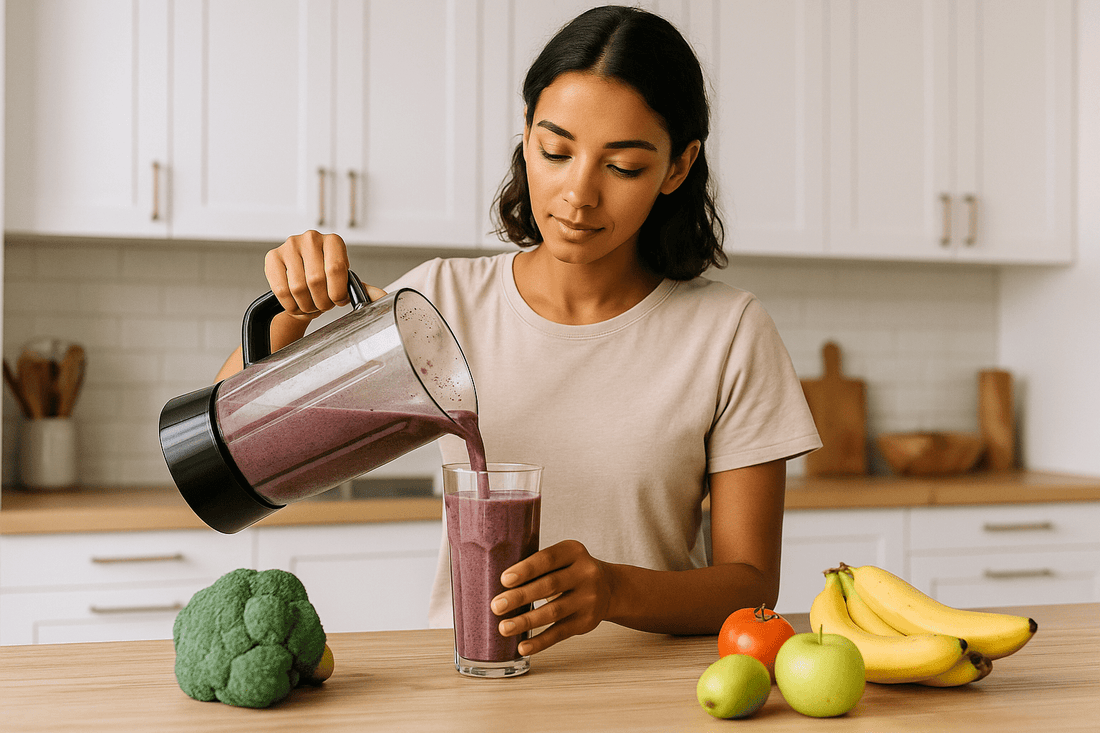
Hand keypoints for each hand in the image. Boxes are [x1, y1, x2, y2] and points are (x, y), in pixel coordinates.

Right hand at [264, 230, 385, 319]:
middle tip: (323, 305)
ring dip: (306, 305)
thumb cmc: (327, 281)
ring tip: (311, 304)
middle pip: (316, 280)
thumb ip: (362, 288)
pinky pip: (281, 290)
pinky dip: (291, 305)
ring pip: (298, 288)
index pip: (336, 269)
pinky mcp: (272, 257)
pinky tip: (297, 304)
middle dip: (322, 302)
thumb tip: (381, 297)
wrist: (303, 279)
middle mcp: (311, 238)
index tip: (338, 301)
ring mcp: (290, 245)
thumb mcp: (346, 282)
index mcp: (334, 242)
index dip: (337, 293)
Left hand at [490, 540, 614, 655]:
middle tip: (496, 606)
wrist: (609, 588)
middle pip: (549, 586)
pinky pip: (560, 633)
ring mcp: (589, 599)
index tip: (504, 580)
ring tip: (504, 627)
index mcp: (574, 552)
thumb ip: (539, 565)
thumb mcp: (563, 558)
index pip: (548, 559)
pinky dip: (540, 641)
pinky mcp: (586, 622)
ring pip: (553, 612)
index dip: (526, 570)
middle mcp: (585, 574)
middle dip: (520, 597)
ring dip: (526, 622)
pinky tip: (522, 646)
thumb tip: (498, 582)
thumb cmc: (571, 571)